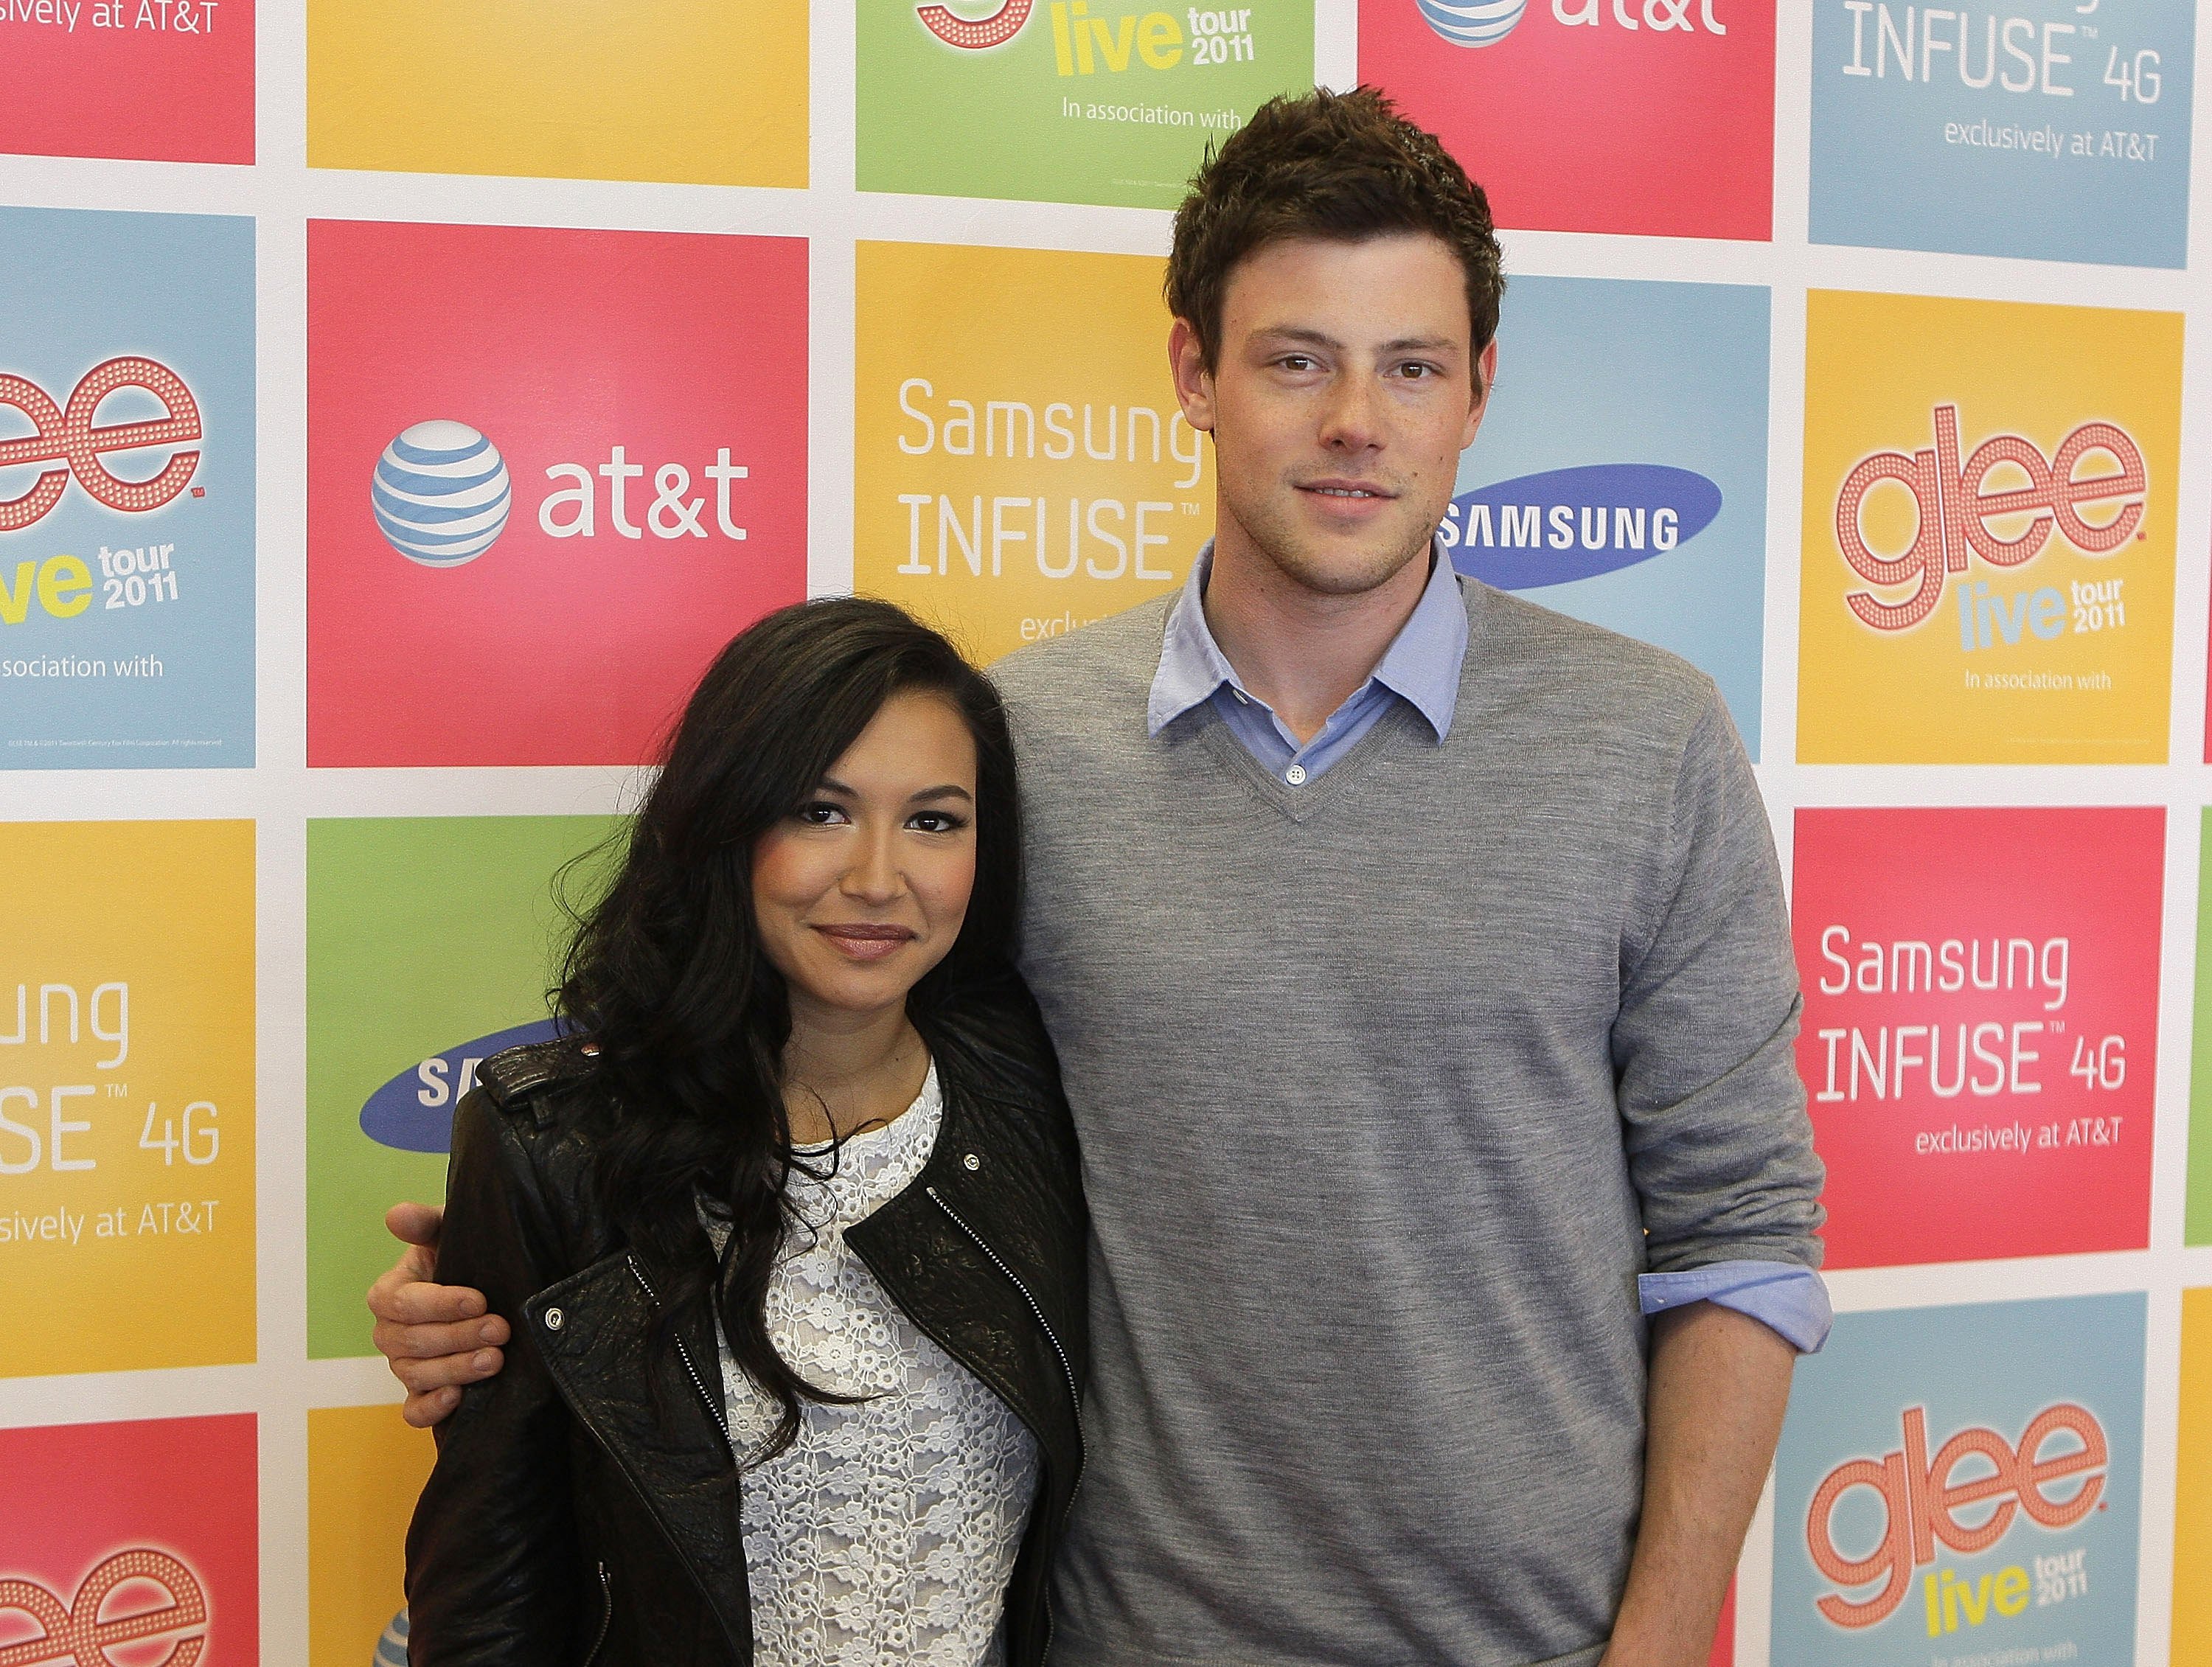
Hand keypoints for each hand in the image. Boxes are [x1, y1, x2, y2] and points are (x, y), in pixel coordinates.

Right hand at [367, 1202, 507, 1427]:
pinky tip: (459, 1398)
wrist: (488, 1288)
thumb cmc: (465, 1257)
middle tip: (500, 1329)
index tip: (479, 1299)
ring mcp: (405, 1365)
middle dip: (458, 1337)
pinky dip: (431, 1408)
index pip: (401, 1303)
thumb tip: (397, 1215)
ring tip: (495, 1360)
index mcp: (390, 1293)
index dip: (439, 1303)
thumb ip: (425, 1223)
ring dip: (455, 1370)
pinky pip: (414, 1411)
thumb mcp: (450, 1234)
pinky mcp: (422, 1393)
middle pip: (412, 1342)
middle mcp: (391, 1332)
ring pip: (416, 1375)